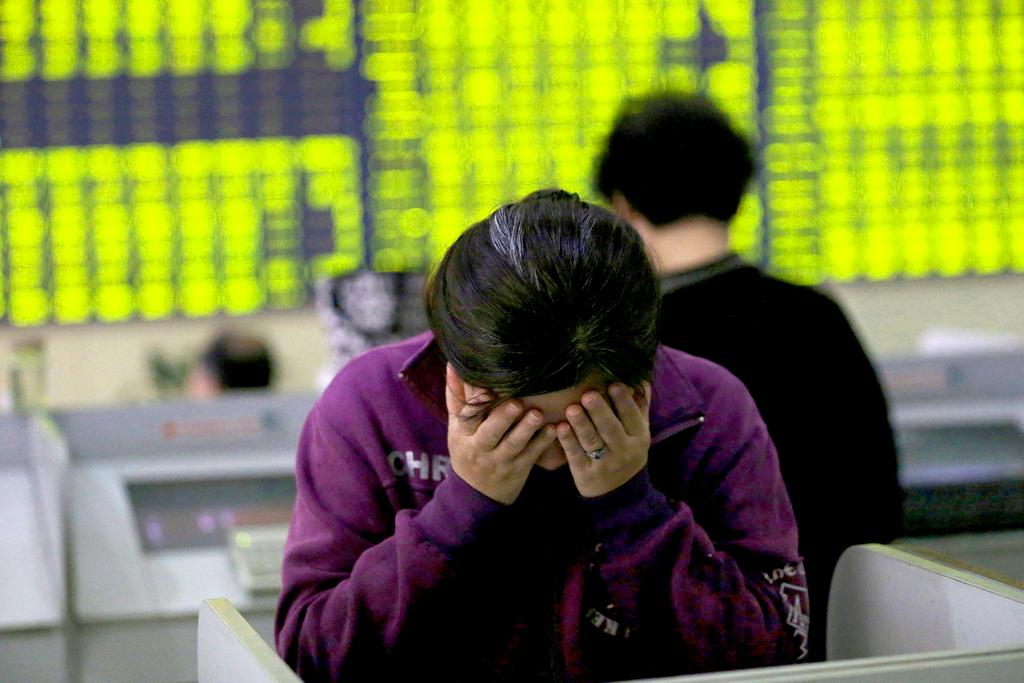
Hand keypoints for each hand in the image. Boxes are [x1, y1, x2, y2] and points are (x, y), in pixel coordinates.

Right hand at [445, 364, 556, 504]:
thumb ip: (456, 397)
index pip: (468, 416)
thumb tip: (453, 365)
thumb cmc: (467, 450)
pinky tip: (554, 428)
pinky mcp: (518, 469)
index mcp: (464, 435)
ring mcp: (500, 460)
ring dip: (526, 429)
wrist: (476, 494)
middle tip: (517, 403)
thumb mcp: (457, 428)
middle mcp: (480, 448)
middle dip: (503, 418)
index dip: (476, 402)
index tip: (487, 387)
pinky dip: (543, 442)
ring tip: (537, 413)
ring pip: (513, 445)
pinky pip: (531, 455)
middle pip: (490, 433)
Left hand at [558, 382, 651, 497]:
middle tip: (588, 394)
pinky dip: (568, 441)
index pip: (632, 416)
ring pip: (592, 441)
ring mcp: (605, 464)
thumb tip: (641, 378)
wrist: (619, 492)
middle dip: (599, 411)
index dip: (623, 401)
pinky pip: (576, 455)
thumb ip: (640, 407)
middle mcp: (624, 451)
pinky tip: (560, 427)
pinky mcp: (586, 474)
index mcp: (639, 437)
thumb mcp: (639, 433)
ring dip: (581, 424)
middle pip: (610, 429)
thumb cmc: (626, 451)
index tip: (613, 384)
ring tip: (572, 408)